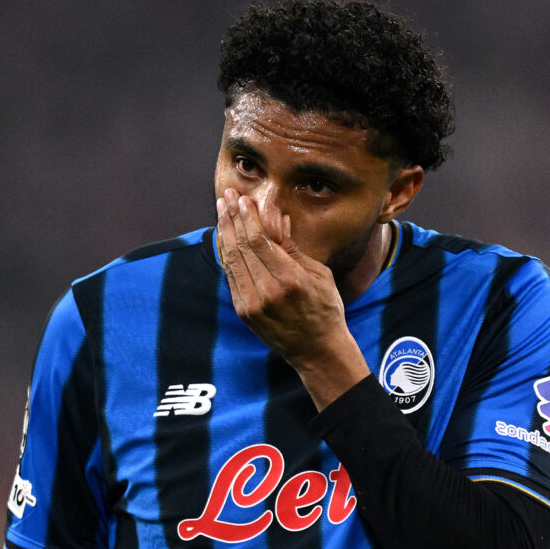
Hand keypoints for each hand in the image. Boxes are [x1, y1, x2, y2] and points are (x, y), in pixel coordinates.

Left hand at [216, 188, 368, 408]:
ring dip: (225, 232)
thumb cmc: (325, 309)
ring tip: (223, 211)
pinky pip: (231, 276)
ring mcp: (251, 304)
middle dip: (232, 218)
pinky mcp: (243, 312)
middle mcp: (266, 292)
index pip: (259, 240)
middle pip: (240, 246)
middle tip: (227, 196)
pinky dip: (227, 254)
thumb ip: (293, 247)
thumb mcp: (319, 275)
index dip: (248, 216)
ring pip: (231, 260)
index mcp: (290, 280)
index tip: (243, 198)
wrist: (317, 352)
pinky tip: (226, 237)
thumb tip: (276, 219)